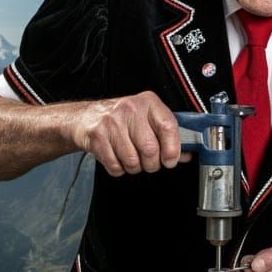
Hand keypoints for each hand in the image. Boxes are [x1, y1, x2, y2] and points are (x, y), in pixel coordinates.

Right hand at [70, 91, 184, 176]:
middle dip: (151, 163)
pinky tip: (117, 158)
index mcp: (148, 102)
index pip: (168, 127)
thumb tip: (185, 153)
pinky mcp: (98, 136)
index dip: (172, 149)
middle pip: (150, 149)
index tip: (171, 159)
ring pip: (133, 161)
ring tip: (131, 158)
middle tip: (149, 162)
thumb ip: (166, 135)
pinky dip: (119, 169)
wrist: (86, 117)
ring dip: (134, 167)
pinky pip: (116, 166)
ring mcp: (112, 122)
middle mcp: (130, 108)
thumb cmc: (121, 119)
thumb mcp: (146, 118)